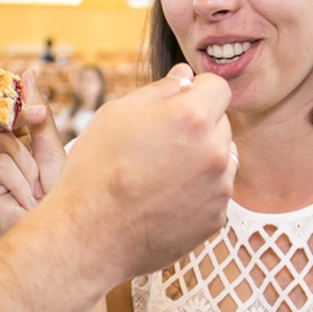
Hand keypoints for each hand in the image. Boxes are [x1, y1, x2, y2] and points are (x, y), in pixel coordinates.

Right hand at [0, 72, 66, 233]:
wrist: (60, 229)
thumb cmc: (61, 194)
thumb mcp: (53, 147)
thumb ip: (38, 115)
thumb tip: (29, 74)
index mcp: (20, 146)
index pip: (9, 113)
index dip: (14, 96)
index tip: (25, 75)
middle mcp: (3, 158)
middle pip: (0, 123)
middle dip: (20, 118)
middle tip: (36, 115)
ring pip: (5, 146)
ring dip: (30, 166)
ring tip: (40, 187)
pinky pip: (2, 168)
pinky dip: (22, 182)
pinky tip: (29, 198)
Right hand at [52, 64, 235, 279]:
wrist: (90, 235)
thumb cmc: (96, 169)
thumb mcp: (117, 114)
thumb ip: (159, 91)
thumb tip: (185, 76)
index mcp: (193, 117)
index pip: (218, 87)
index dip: (197, 92)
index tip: (177, 105)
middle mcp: (215, 151)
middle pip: (221, 123)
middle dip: (198, 127)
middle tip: (158, 144)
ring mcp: (219, 188)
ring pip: (222, 159)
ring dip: (201, 159)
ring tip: (160, 174)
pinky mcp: (216, 218)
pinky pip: (215, 193)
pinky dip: (198, 192)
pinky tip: (164, 198)